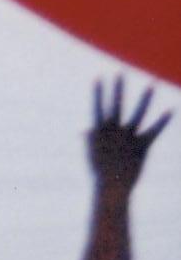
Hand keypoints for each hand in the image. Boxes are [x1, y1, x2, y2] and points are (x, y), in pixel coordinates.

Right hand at [87, 75, 165, 189]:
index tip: (99, 78)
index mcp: (100, 131)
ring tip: (151, 85)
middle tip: (121, 73)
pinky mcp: (142, 145)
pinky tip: (170, 110)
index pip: (98, 107)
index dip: (99, 93)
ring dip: (145, 98)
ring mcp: (129, 137)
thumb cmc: (100, 171)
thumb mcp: (92, 153)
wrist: (112, 186)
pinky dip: (163, 121)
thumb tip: (87, 129)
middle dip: (119, 88)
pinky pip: (154, 131)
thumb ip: (90, 139)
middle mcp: (115, 130)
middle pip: (117, 105)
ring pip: (138, 113)